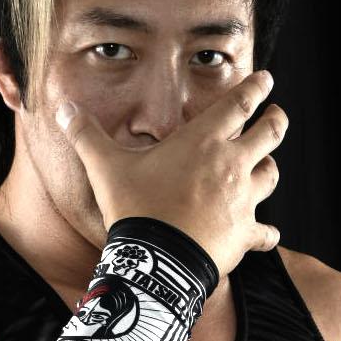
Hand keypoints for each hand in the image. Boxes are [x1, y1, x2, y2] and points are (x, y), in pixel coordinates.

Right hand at [54, 69, 287, 278]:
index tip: (266, 79)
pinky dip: (268, 232)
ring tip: (267, 167)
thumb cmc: (134, 209)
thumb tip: (64, 109)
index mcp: (203, 141)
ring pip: (272, 176)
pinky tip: (268, 234)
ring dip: (270, 169)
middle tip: (277, 115)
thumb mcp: (105, 168)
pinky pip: (266, 232)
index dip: (255, 87)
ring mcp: (243, 200)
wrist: (156, 260)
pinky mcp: (246, 234)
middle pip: (269, 133)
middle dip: (276, 120)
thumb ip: (87, 136)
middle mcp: (231, 165)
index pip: (239, 103)